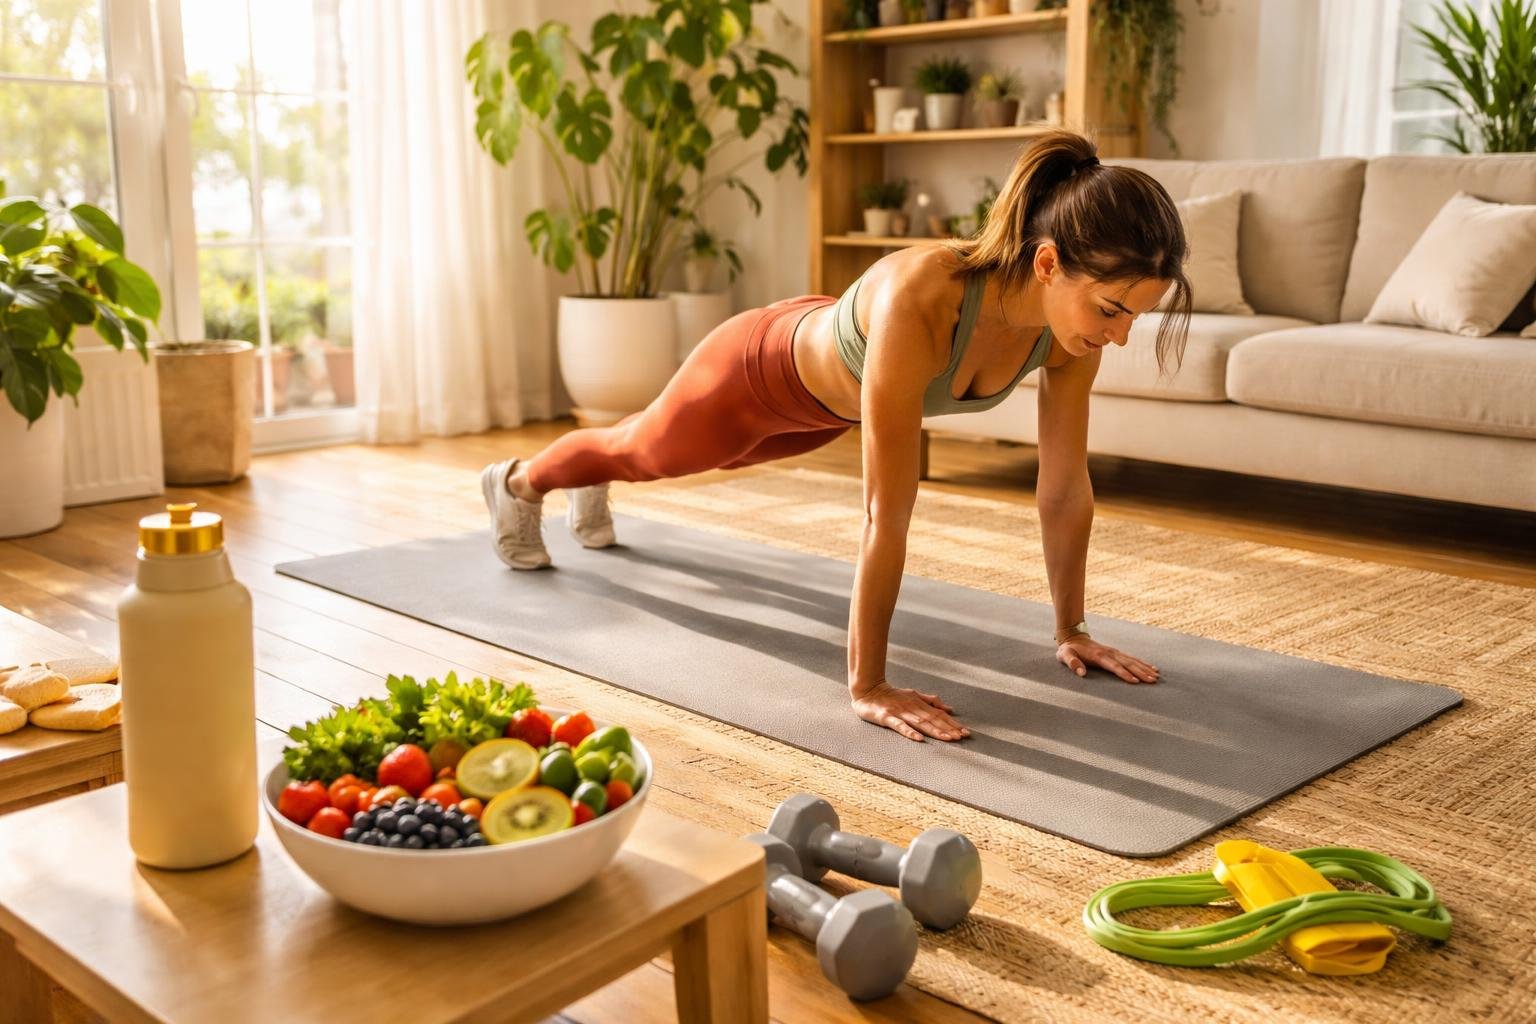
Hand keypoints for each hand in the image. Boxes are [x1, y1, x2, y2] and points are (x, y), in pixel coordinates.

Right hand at [851, 680, 970, 742]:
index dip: (952, 723)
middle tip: (962, 737)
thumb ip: (930, 701)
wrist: (867, 690)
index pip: (939, 714)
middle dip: (948, 728)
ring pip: (920, 723)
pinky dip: (910, 732)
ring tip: (948, 738)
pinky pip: (900, 726)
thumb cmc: (891, 695)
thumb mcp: (913, 695)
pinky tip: (919, 739)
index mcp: (919, 702)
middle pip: (933, 719)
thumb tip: (949, 708)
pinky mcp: (887, 717)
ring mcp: (899, 712)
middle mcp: (911, 707)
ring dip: (935, 731)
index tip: (965, 732)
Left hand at [1057, 637, 1159, 683]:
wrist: (1073, 637)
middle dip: (1141, 672)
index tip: (1135, 681)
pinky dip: (1142, 663)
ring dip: (1144, 668)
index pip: (1113, 666)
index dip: (1124, 674)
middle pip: (1127, 663)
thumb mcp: (1065, 655)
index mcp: (1098, 656)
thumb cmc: (1068, 650)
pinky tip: (1151, 668)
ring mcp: (1114, 652)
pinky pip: (1132, 658)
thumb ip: (1072, 663)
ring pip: (1132, 660)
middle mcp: (1109, 653)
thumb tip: (1081, 673)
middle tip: (1152, 681)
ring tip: (1156, 676)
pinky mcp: (1116, 653)